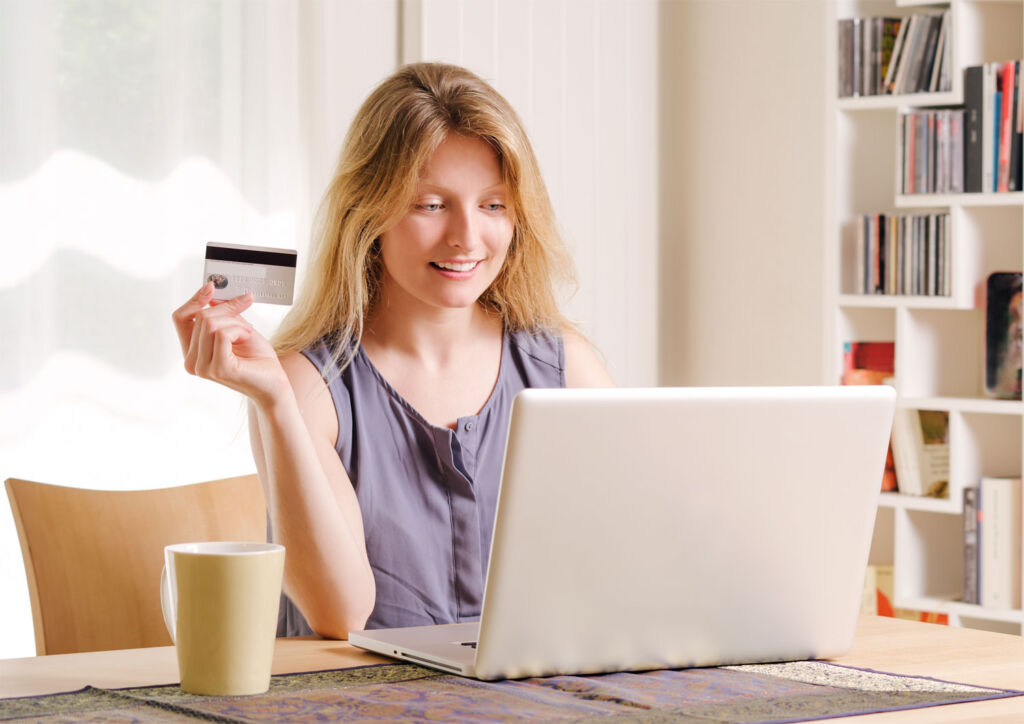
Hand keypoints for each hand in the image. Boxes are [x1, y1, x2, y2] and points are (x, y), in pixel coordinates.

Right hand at [171, 283, 289, 405]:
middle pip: (200, 317)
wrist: (275, 383)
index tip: (211, 286)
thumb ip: (222, 314)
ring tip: (248, 332)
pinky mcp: (218, 369)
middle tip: (245, 311)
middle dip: (227, 309)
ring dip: (235, 321)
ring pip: (210, 323)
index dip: (194, 299)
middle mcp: (192, 361)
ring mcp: (202, 367)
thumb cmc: (257, 358)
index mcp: (191, 352)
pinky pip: (222, 334)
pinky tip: (248, 337)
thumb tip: (210, 293)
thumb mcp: (237, 328)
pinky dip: (239, 330)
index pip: (181, 318)